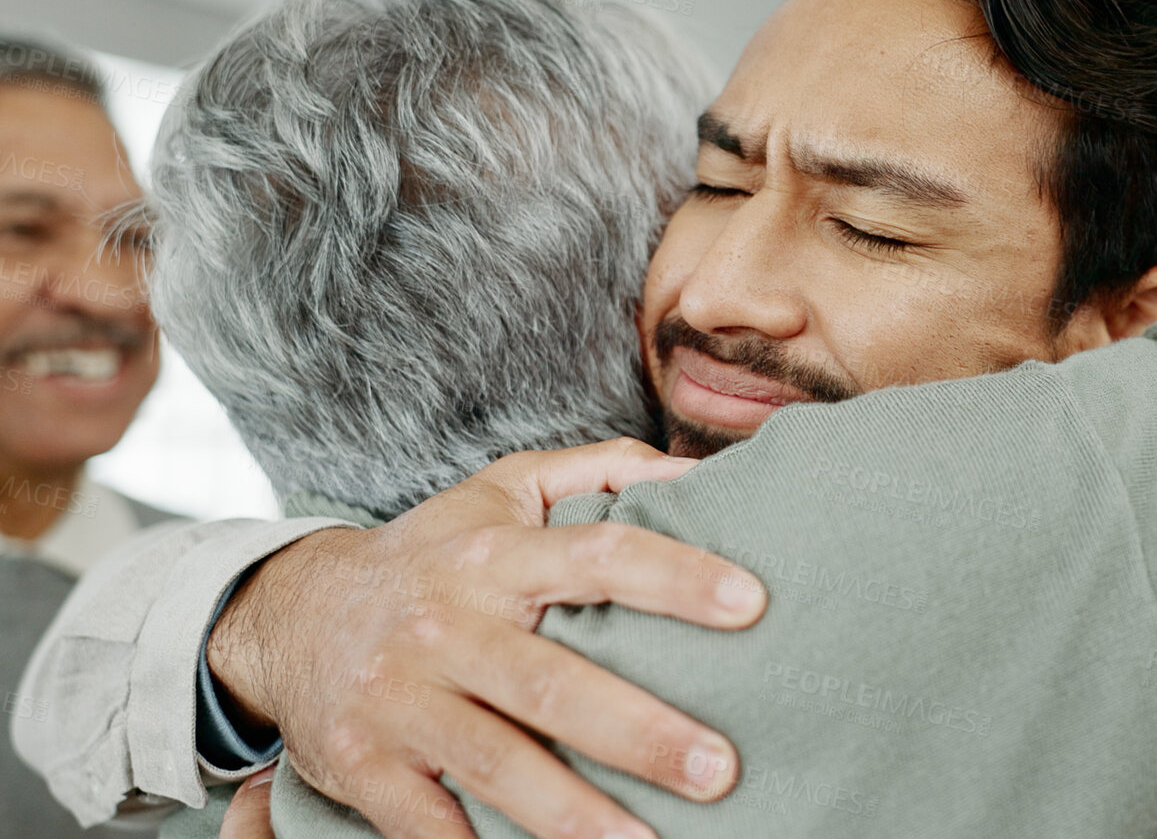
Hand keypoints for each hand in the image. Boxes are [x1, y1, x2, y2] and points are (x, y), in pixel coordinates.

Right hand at [207, 438, 766, 838]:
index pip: (597, 555)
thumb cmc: (434, 555)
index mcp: (493, 556)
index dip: (675, 576)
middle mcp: (445, 627)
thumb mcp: (505, 490)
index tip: (751, 604)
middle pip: (551, 683)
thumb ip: (602, 470)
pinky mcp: (364, 765)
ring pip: (495, 762)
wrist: (289, 612)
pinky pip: (424, 824)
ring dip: (575, 813)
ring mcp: (399, 701)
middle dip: (639, 731)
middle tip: (721, 768)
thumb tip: (700, 470)